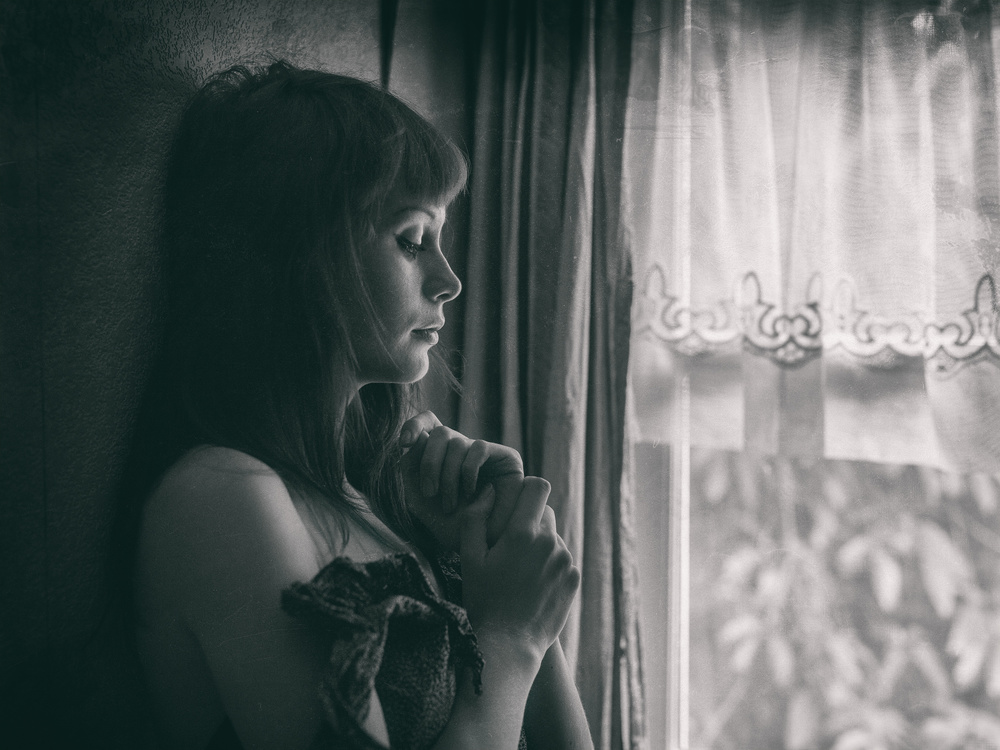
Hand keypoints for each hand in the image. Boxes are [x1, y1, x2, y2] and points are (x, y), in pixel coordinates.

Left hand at [399, 412, 523, 548]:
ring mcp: (483, 452)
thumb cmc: (450, 525)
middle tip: (430, 493)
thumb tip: (413, 439)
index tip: (404, 442)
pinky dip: (468, 472)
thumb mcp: (419, 499)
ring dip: (448, 476)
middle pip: (440, 432)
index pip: (428, 423)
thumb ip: (410, 469)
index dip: (415, 425)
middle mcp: (461, 449)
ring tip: (450, 504)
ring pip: (457, 442)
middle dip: (429, 463)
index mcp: (440, 454)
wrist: (480, 546)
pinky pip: (478, 449)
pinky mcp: (504, 456)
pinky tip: (470, 493)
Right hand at [458, 477, 580, 665]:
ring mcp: (565, 561)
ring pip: (553, 538)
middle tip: (510, 546)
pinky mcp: (574, 578)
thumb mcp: (469, 558)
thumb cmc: (484, 600)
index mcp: (523, 533)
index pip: (538, 487)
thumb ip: (475, 517)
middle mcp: (550, 542)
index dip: (526, 490)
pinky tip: (532, 586)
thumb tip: (490, 490)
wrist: (509, 644)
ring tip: (520, 573)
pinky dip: (549, 565)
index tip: (514, 503)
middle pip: (545, 512)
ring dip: (539, 546)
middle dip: (529, 522)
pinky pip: (562, 559)